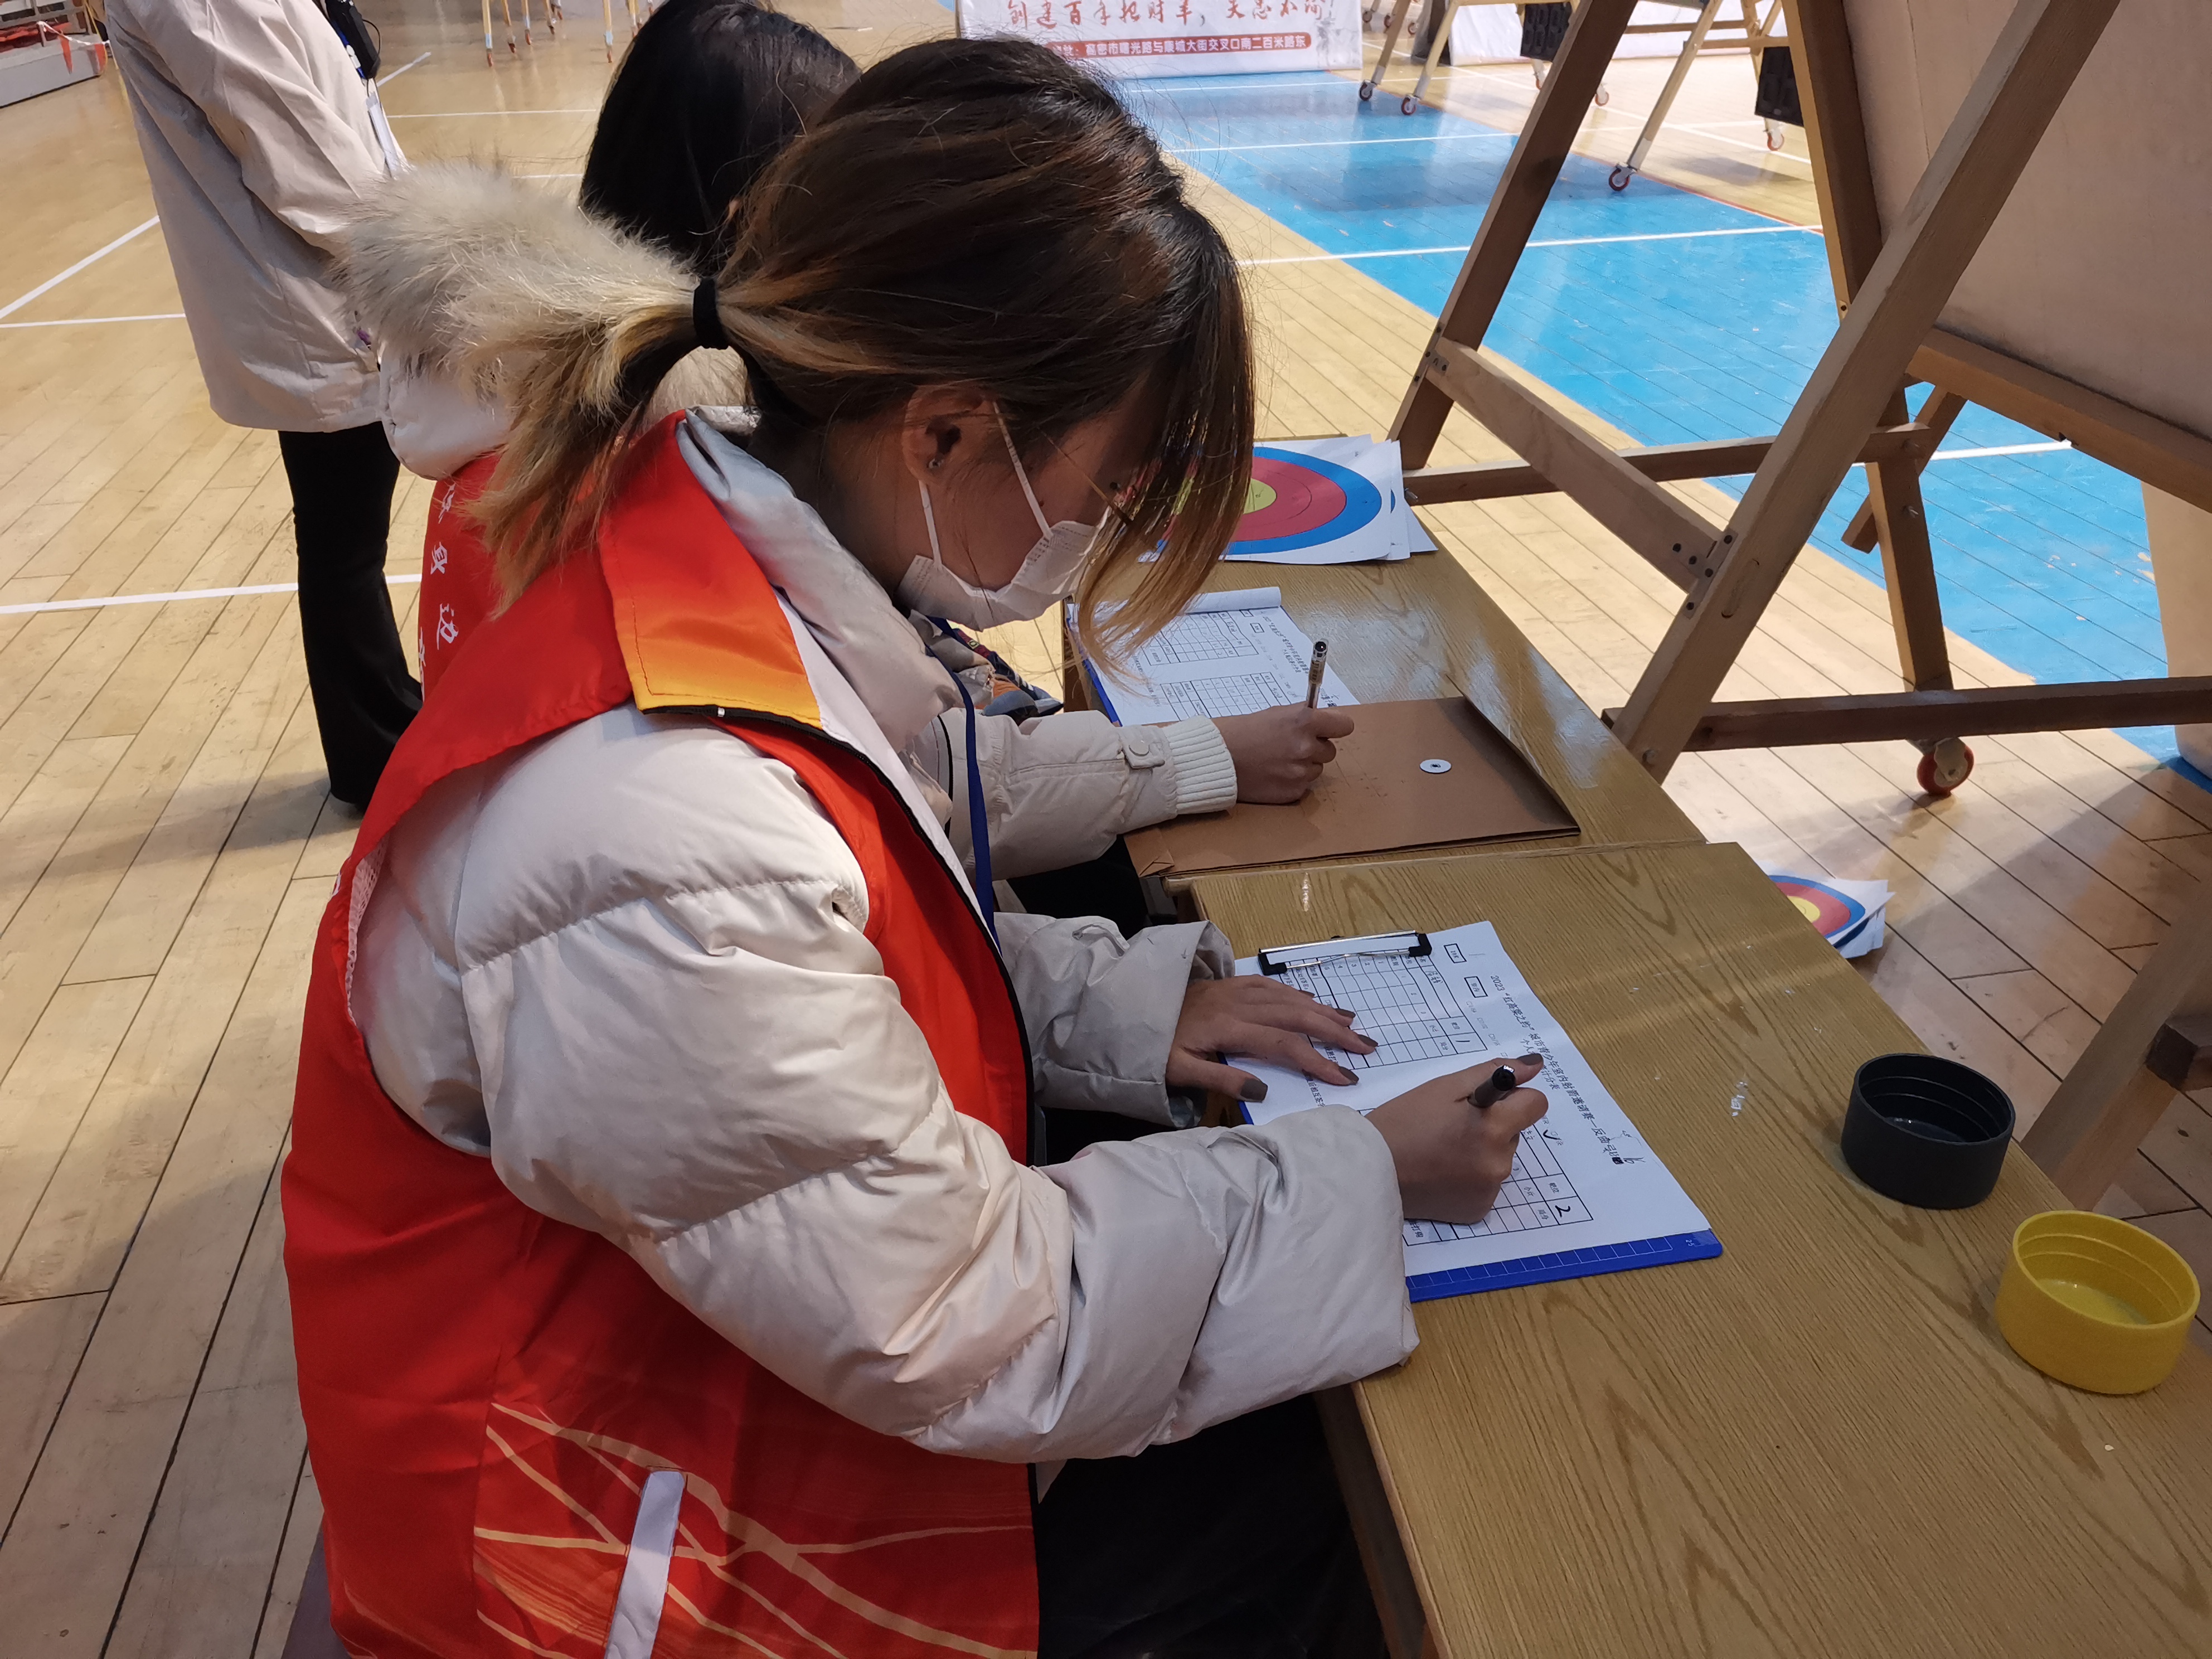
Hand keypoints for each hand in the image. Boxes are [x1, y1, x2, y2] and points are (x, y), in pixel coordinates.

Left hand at [1166, 976, 1376, 1100]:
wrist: (1131, 1007)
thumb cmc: (1155, 1045)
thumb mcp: (1178, 1071)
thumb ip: (1219, 1080)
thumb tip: (1262, 1091)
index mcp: (1229, 1028)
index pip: (1284, 1045)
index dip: (1317, 1061)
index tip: (1344, 1077)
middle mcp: (1240, 1004)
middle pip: (1296, 1016)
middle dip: (1335, 1031)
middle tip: (1366, 1046)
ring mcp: (1236, 990)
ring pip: (1289, 997)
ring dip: (1323, 1009)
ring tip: (1352, 1022)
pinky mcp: (1231, 983)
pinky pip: (1271, 984)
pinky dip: (1297, 992)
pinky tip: (1312, 999)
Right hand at [1212, 706, 1355, 803]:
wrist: (1216, 759)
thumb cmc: (1241, 731)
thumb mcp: (1275, 714)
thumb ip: (1303, 717)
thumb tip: (1323, 720)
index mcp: (1304, 722)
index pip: (1344, 725)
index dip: (1335, 727)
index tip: (1327, 729)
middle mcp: (1307, 747)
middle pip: (1330, 750)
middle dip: (1315, 749)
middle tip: (1291, 747)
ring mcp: (1301, 772)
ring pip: (1316, 769)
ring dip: (1303, 766)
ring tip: (1277, 761)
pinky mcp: (1293, 792)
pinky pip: (1303, 785)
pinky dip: (1291, 781)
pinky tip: (1272, 775)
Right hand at [1365, 1055, 1547, 1222]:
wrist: (1369, 1171)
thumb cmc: (1403, 1122)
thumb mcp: (1445, 1087)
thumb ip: (1493, 1073)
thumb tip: (1533, 1066)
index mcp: (1493, 1128)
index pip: (1536, 1104)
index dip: (1513, 1097)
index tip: (1486, 1100)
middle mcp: (1499, 1163)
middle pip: (1515, 1131)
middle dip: (1492, 1124)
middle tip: (1451, 1125)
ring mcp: (1490, 1190)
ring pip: (1500, 1156)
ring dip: (1482, 1149)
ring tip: (1442, 1149)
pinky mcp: (1478, 1210)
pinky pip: (1487, 1183)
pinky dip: (1471, 1175)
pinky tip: (1443, 1172)